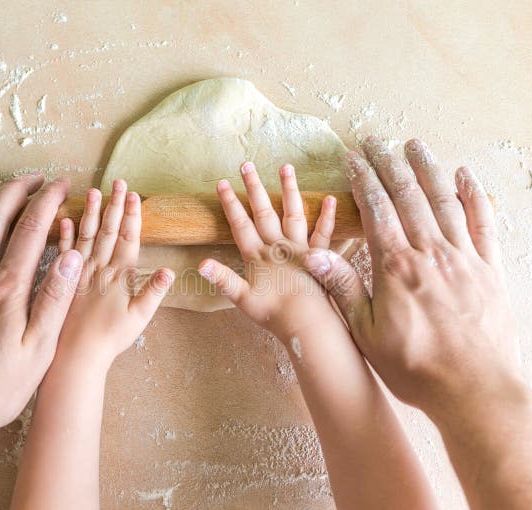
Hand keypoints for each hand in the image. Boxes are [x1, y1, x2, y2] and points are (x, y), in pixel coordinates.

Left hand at [53, 179, 173, 370]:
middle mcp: (96, 269)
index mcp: (117, 276)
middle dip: (114, 205)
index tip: (134, 194)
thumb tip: (169, 271)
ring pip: (84, 235)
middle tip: (119, 182)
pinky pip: (61, 252)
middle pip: (106, 230)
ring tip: (94, 191)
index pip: (126, 238)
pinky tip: (64, 219)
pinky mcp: (61, 281)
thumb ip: (152, 293)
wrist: (72, 358)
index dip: (131, 215)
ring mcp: (76, 273)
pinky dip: (63, 234)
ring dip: (90, 212)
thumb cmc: (108, 342)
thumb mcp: (138, 321)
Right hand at [197, 162, 338, 343]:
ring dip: (288, 189)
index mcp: (258, 255)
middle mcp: (278, 246)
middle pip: (263, 211)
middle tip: (246, 164)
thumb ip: (223, 278)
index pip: (241, 224)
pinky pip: (324, 233)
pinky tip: (330, 198)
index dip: (230, 203)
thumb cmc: (274, 314)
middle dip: (253, 187)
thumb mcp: (242, 299)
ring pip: (293, 212)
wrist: (306, 322)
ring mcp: (300, 249)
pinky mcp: (320, 257)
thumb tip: (200, 264)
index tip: (222, 182)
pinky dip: (327, 216)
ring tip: (286, 167)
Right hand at [303, 137, 523, 417]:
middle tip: (376, 140)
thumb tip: (312, 254)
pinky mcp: (489, 270)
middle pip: (408, 195)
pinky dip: (474, 196)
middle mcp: (430, 252)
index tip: (353, 157)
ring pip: (444, 200)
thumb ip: (342, 288)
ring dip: (428, 168)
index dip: (363, 179)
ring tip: (414, 144)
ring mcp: (464, 258)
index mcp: (396, 266)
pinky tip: (465, 176)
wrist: (474, 389)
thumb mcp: (366, 332)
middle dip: (389, 163)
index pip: (377, 209)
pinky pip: (483, 223)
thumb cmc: (415, 367)